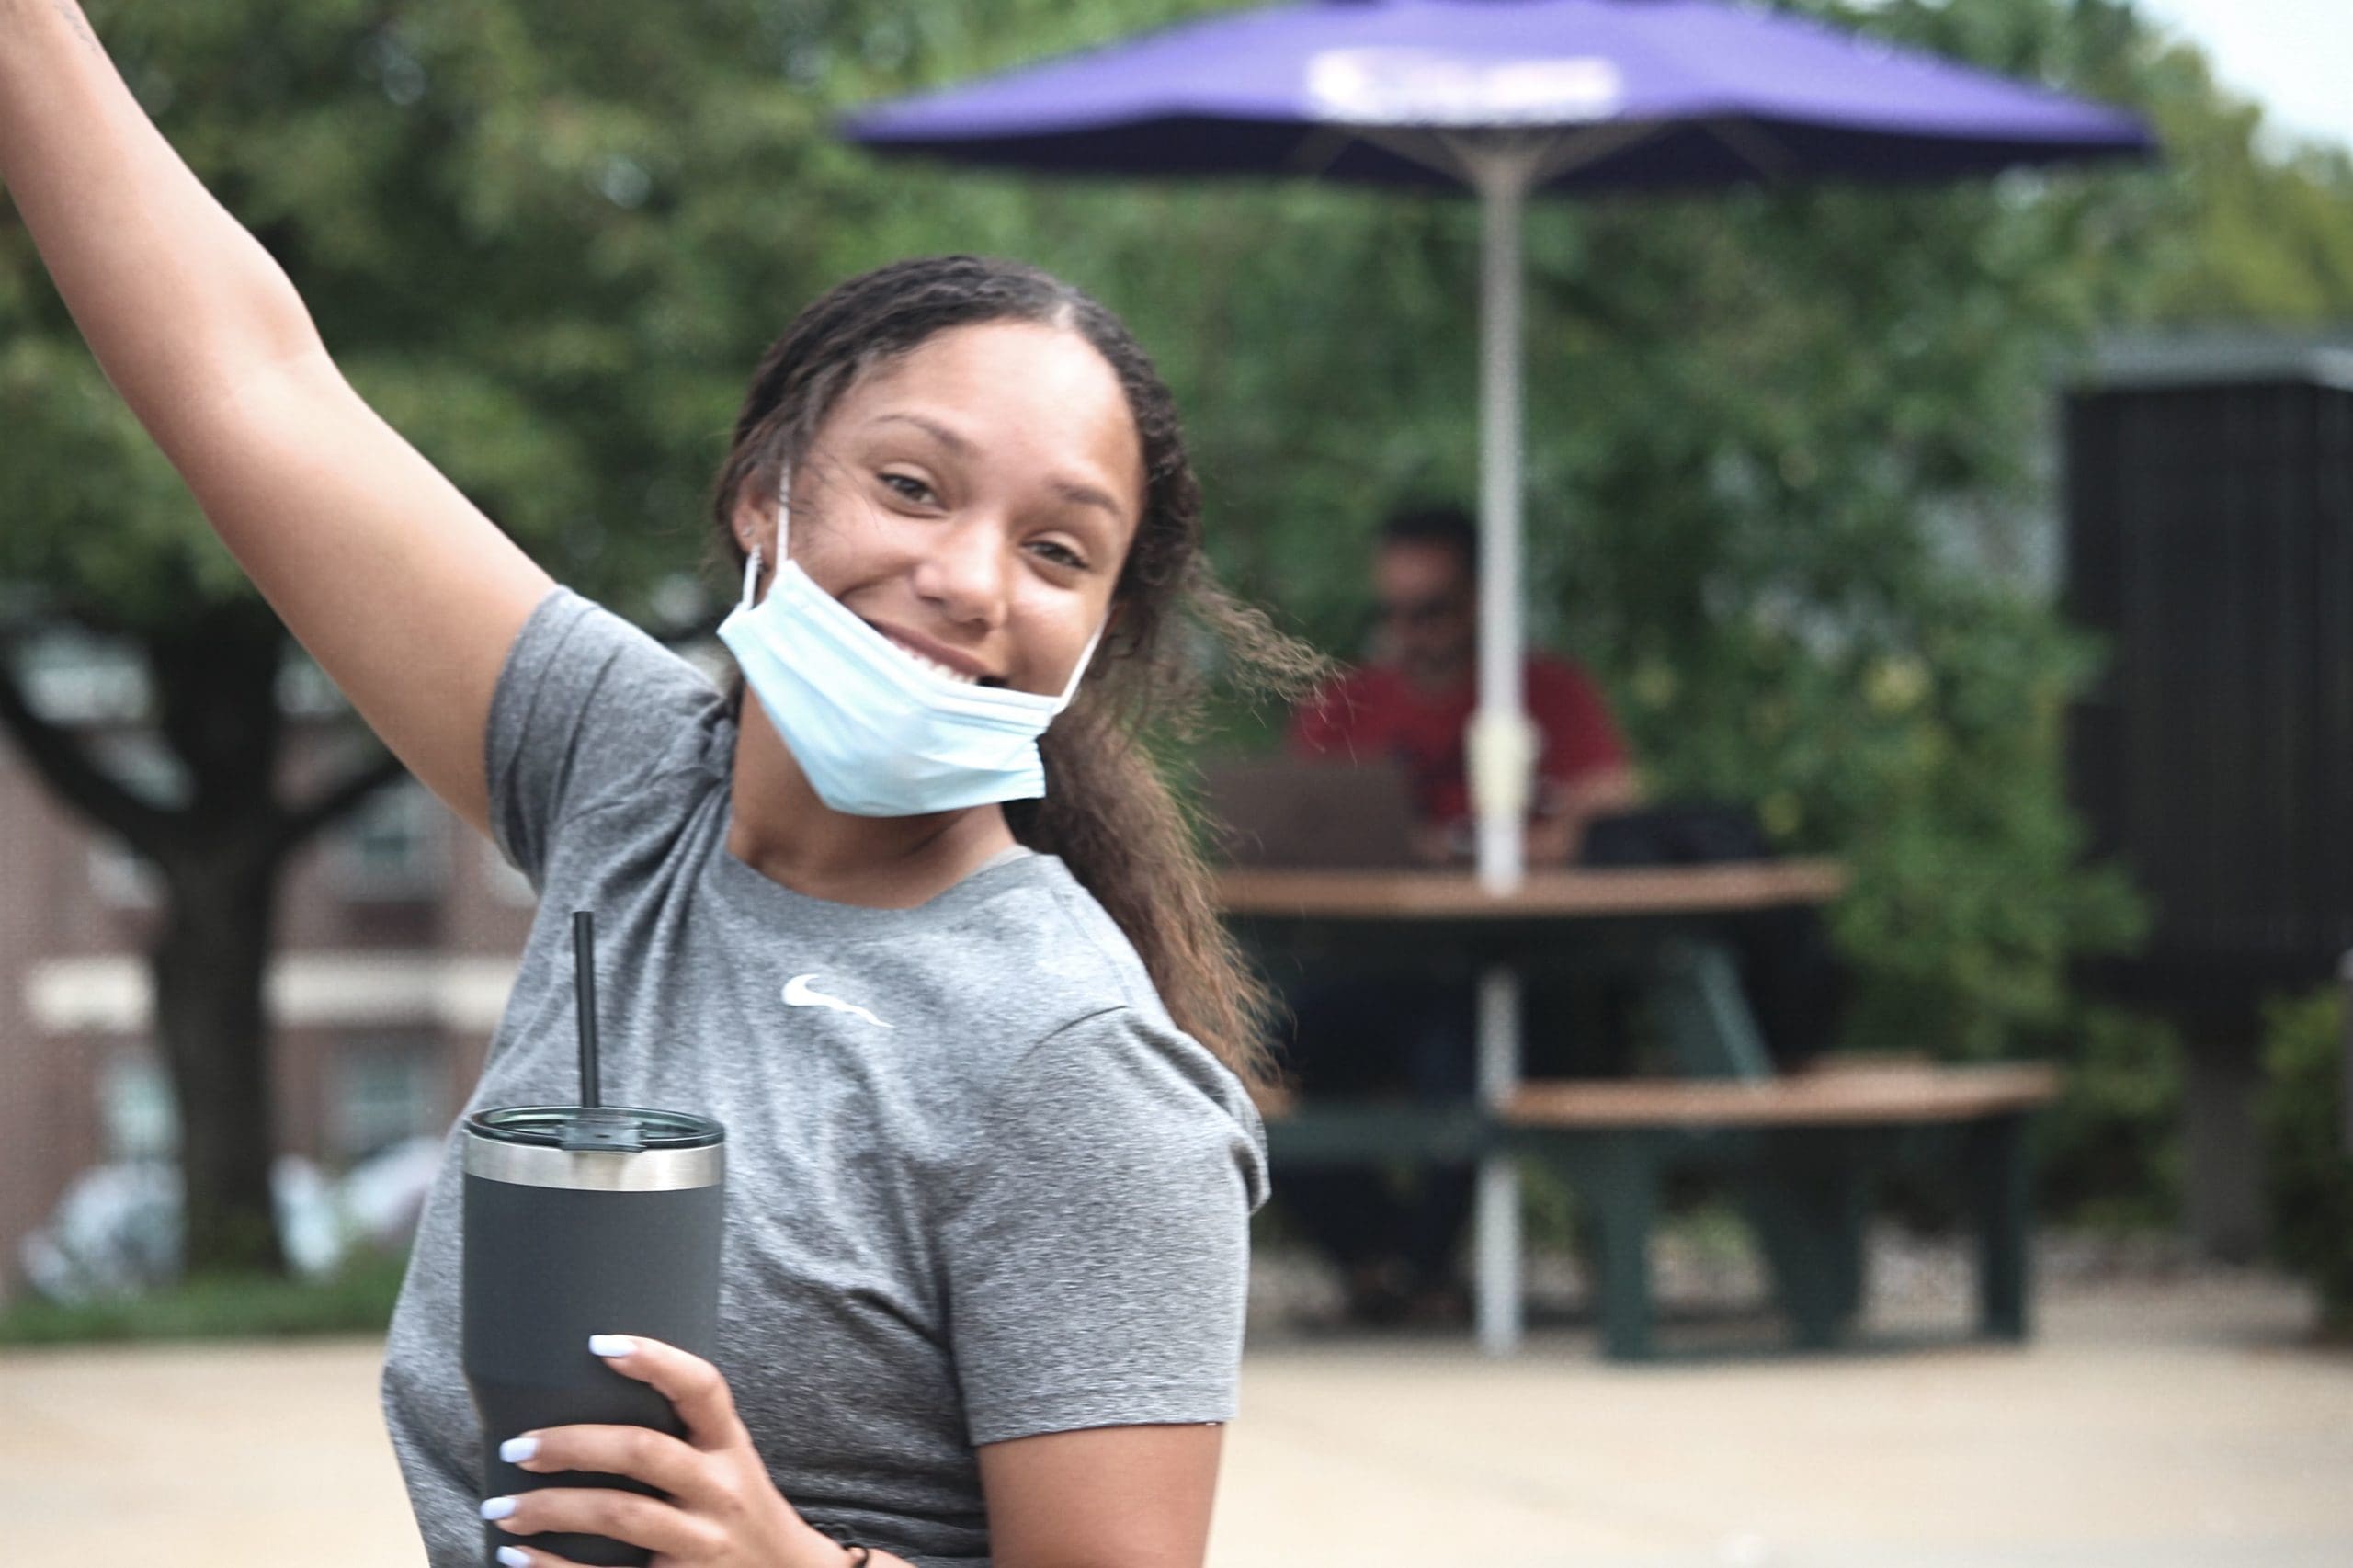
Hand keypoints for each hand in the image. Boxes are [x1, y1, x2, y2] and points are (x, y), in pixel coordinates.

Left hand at [480, 1334, 844, 1567]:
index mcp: (730, 1447)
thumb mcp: (729, 1463)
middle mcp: (720, 1491)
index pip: (702, 1388)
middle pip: (644, 1452)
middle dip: (573, 1445)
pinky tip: (514, 1558)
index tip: (599, 1343)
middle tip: (516, 1447)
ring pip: (620, 1515)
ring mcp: (701, 1543)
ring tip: (500, 1508)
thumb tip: (589, 1392)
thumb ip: (682, 1433)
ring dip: (550, 1509)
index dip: (656, 1360)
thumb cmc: (738, 1510)